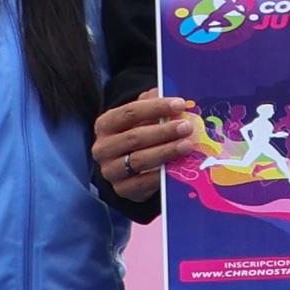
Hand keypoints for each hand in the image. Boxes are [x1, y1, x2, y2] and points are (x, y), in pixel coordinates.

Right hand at [89, 93, 204, 211]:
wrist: (126, 167)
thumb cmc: (137, 135)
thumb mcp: (142, 118)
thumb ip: (154, 106)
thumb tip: (173, 100)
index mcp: (105, 124)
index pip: (130, 112)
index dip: (156, 107)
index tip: (180, 104)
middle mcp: (103, 148)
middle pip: (134, 137)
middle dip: (164, 131)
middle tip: (187, 127)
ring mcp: (110, 170)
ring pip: (139, 160)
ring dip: (165, 152)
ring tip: (187, 145)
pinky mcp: (121, 189)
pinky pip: (143, 183)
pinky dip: (161, 174)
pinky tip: (177, 167)